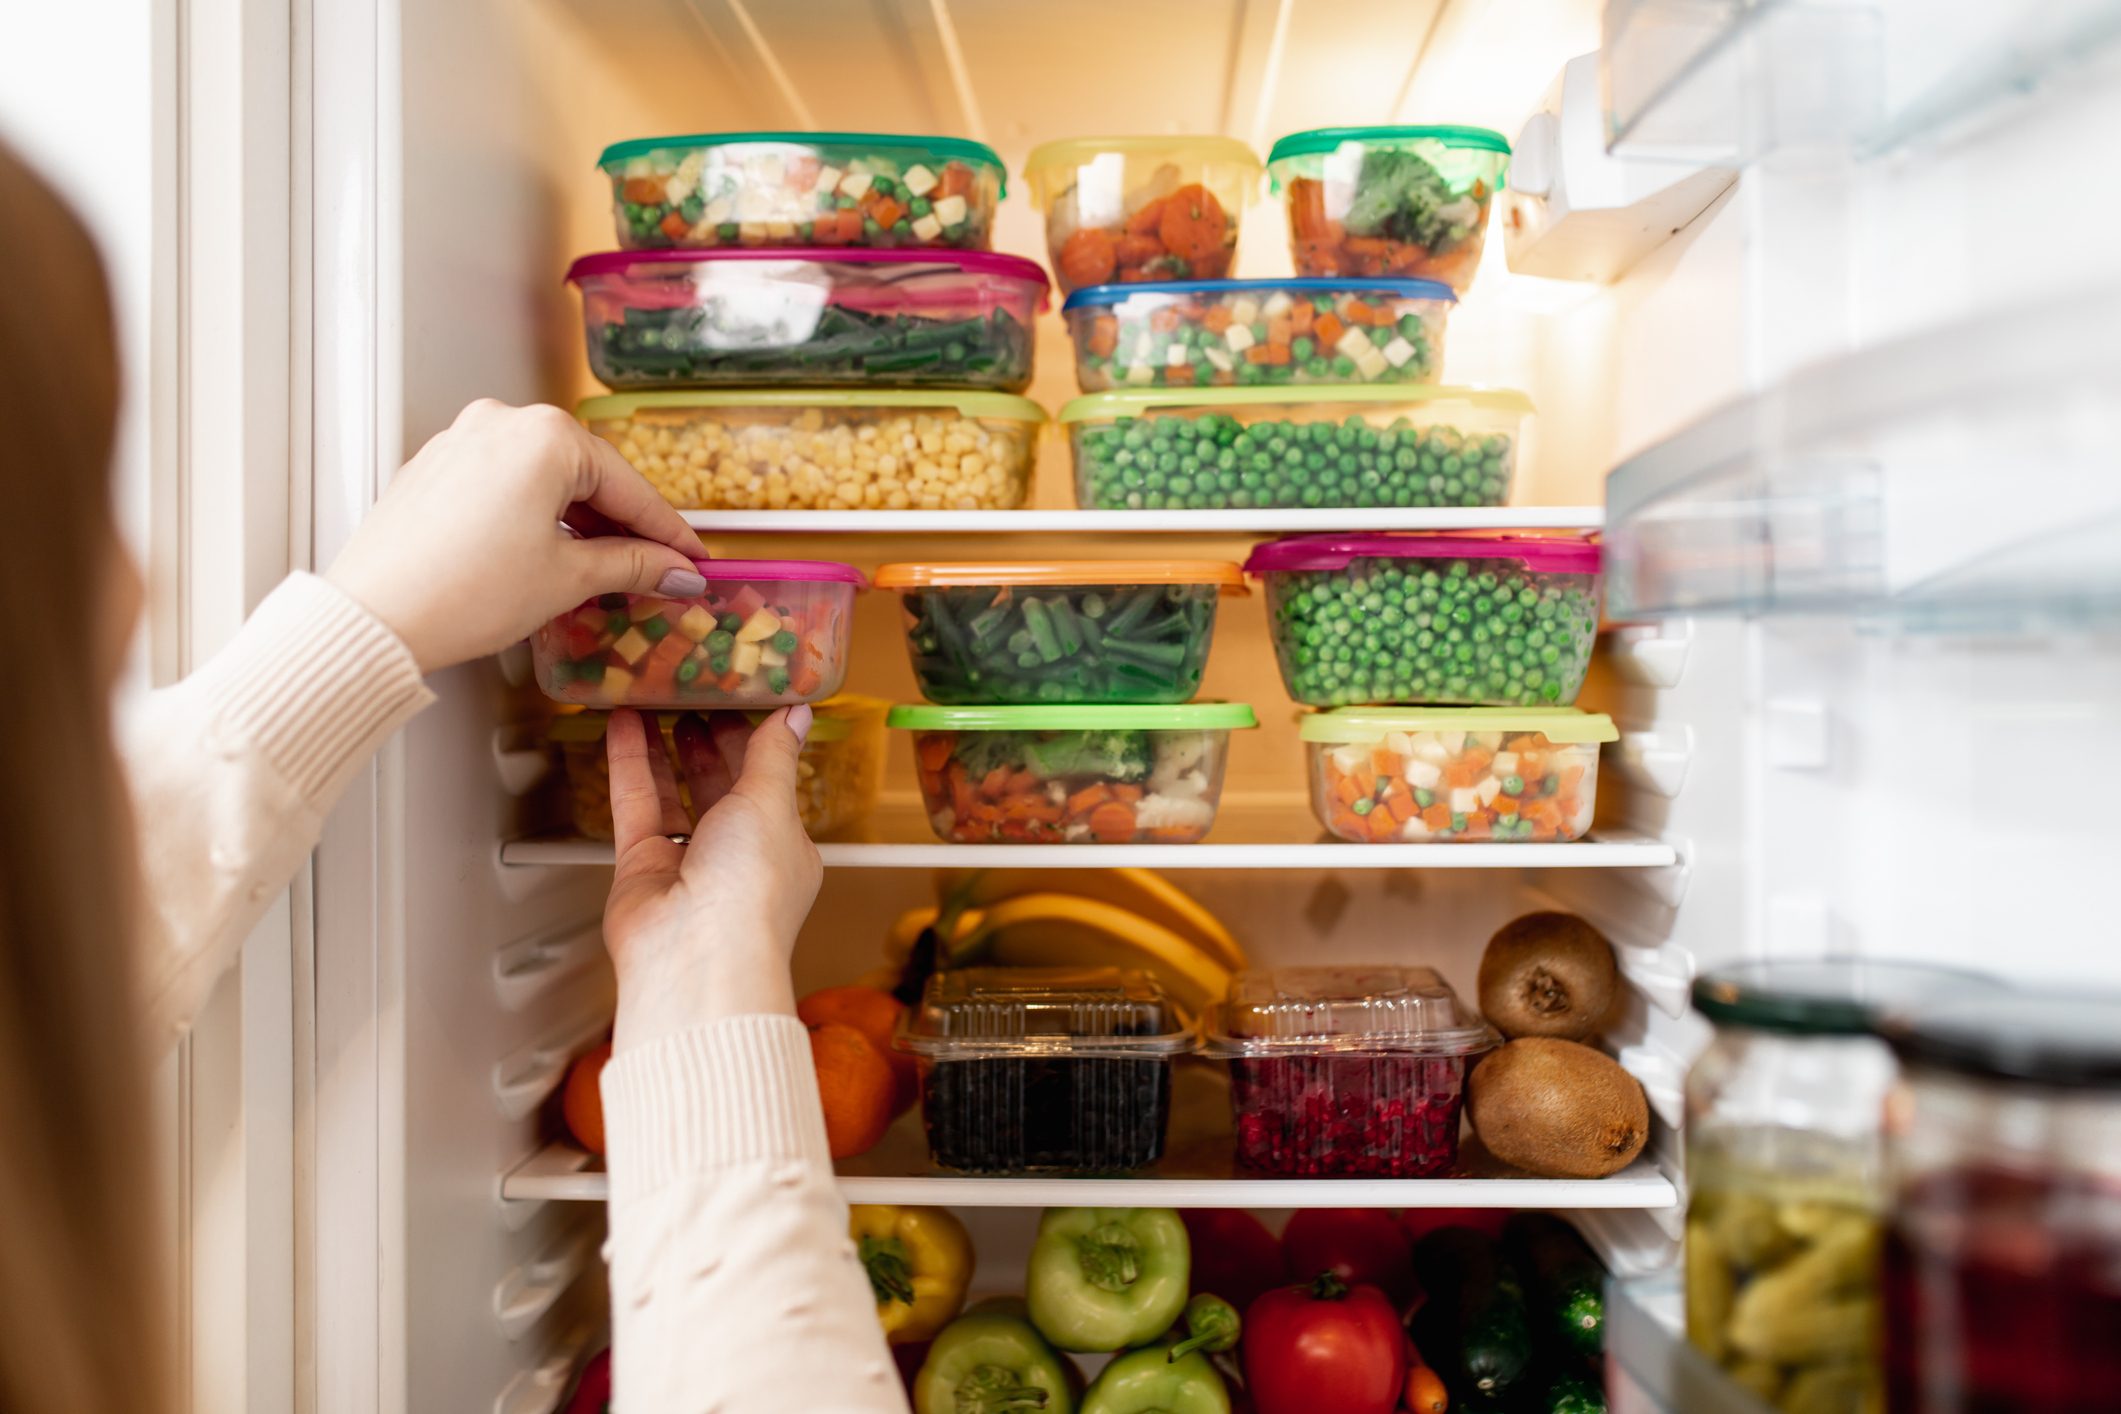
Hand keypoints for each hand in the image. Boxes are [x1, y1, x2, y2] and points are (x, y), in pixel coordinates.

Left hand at [325, 399, 707, 672]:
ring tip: (604, 568)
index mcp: (545, 435)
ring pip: (544, 477)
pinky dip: (534, 513)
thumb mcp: (567, 578)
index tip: (692, 560)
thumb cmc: (463, 592)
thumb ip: (632, 565)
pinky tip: (546, 552)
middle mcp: (502, 421)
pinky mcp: (435, 466)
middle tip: (657, 568)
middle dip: (623, 525)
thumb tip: (673, 569)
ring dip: (578, 520)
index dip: (668, 533)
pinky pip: (504, 482)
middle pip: (587, 475)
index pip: (629, 488)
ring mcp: (462, 439)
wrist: (375, 616)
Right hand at [601, 705, 822, 1053]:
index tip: (739, 698)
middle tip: (693, 694)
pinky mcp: (642, 867)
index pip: (770, 782)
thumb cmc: (750, 890)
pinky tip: (622, 723)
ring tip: (654, 699)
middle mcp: (737, 856)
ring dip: (664, 745)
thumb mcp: (772, 804)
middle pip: (720, 785)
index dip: (754, 740)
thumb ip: (774, 754)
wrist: (695, 956)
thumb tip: (797, 713)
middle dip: (708, 740)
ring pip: (673, 792)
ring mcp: (687, 862)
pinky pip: (635, 804)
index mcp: (784, 846)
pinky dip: (629, 763)